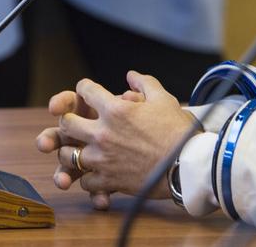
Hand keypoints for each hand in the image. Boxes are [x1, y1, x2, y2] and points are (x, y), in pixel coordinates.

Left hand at [35, 70, 195, 209]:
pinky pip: (85, 180)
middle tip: (76, 121)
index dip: (85, 88)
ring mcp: (104, 159)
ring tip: (80, 149)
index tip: (87, 91)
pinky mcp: (109, 180)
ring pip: (68, 155)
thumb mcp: (163, 99)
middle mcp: (103, 133)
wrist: (188, 165)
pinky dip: (88, 176)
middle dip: (68, 120)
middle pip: (67, 124)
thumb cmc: (178, 131)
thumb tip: (131, 75)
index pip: (86, 91)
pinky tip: (95, 172)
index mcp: (115, 110)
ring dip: (71, 150)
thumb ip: (144, 83)